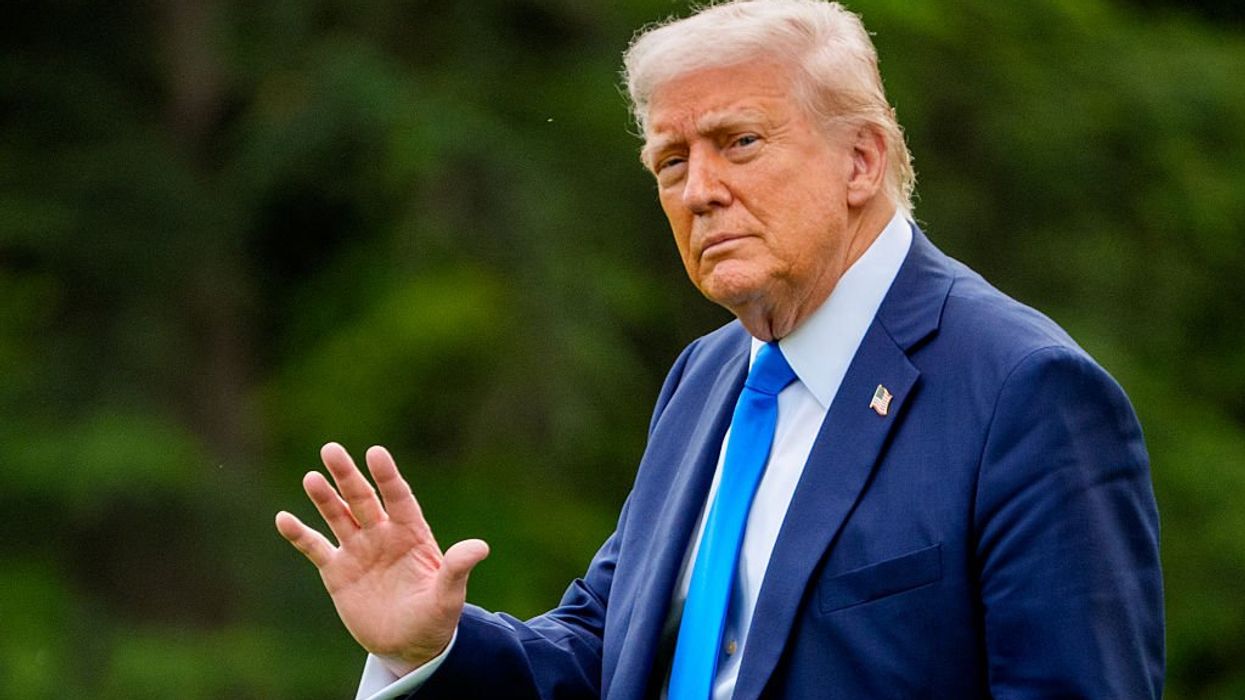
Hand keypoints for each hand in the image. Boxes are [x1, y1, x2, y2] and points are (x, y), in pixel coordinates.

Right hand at [275, 442, 488, 674]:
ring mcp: (359, 551)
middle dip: (348, 476)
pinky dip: (300, 534)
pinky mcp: (338, 572)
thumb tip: (480, 547)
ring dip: (324, 498)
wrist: (409, 646)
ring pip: (338, 517)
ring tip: (311, 478)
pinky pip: (316, 548)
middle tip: (331, 449)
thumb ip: (457, 569)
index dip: (387, 476)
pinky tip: (283, 519)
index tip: (375, 453)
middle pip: (363, 499)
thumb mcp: (448, 596)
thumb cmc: (434, 618)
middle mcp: (383, 535)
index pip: (398, 498)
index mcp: (412, 534)